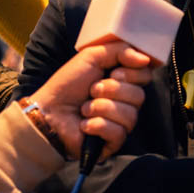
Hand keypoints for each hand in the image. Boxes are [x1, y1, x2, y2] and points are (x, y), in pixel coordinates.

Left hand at [29, 42, 154, 160]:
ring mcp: (120, 123)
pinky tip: (84, 124)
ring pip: (130, 115)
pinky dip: (97, 125)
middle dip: (112, 90)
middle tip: (92, 89)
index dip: (132, 73)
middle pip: (139, 96)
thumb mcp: (92, 57)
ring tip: (85, 108)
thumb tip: (146, 59)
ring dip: (101, 108)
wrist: (48, 112)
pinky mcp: (113, 142)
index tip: (114, 71)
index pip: (145, 76)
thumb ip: (120, 50)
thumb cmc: (67, 84)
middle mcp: (125, 102)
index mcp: (123, 81)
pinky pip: (118, 132)